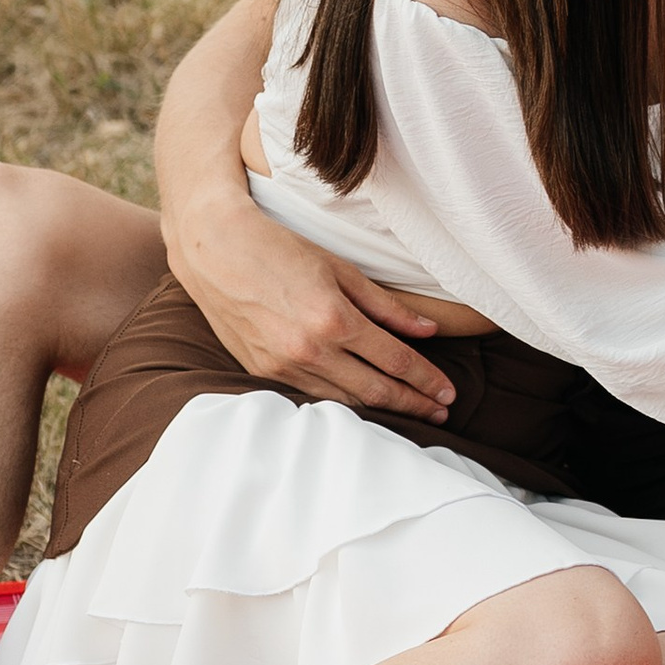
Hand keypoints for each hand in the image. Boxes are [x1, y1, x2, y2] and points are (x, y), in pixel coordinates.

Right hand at [168, 193, 455, 414]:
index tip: (449, 394)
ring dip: (383, 411)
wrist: (215, 251)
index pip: (396, 362)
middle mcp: (311, 350)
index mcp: (335, 320)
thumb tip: (429, 331)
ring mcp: (284, 366)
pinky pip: (314, 396)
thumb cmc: (281, 249)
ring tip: (411, 413)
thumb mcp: (341, 269)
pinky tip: (364, 405)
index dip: (427, 381)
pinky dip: (343, 404)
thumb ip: (386, 305)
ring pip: (345, 402)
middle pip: (376, 390)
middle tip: (442, 414)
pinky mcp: (263, 372)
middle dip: (414, 404)